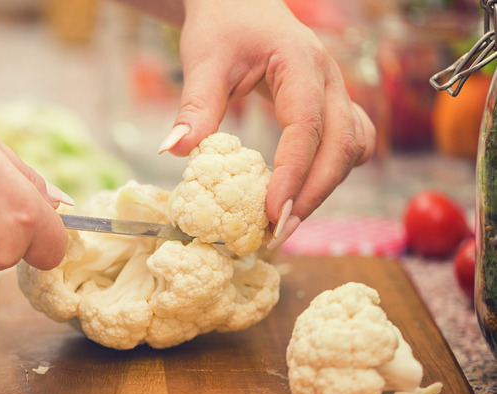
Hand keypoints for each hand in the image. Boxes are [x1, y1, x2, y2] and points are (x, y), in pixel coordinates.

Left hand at [157, 0, 375, 246]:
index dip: (293, 174)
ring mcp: (337, 92)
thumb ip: (195, 106)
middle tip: (277, 234)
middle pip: (341, 146)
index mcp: (300, 64)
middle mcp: (329, 79)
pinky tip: (301, 192)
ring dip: (326, 187)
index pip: (307, 127)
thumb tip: (176, 151)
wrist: (241, 2)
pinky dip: (331, 171)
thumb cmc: (223, 24)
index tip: (273, 213)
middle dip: (313, 195)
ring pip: (353, 148)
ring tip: (286, 220)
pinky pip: (350, 143)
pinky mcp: (332, 105)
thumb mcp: (203, 59)